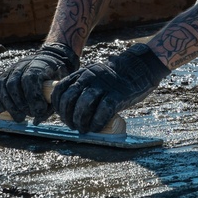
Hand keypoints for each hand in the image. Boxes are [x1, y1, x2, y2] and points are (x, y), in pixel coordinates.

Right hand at [0, 43, 79, 122]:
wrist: (50, 61)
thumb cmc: (56, 77)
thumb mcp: (59, 86)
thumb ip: (51, 102)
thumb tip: (36, 120)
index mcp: (40, 64)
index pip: (30, 78)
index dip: (33, 97)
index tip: (39, 111)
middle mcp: (23, 64)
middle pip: (13, 84)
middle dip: (20, 104)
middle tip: (27, 116)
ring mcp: (11, 69)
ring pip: (2, 86)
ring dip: (8, 105)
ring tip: (19, 118)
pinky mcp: (3, 75)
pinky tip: (2, 111)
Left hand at [51, 43, 169, 133]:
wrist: (140, 68)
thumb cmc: (117, 77)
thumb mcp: (96, 75)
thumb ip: (84, 86)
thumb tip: (72, 108)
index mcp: (83, 73)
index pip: (60, 89)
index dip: (57, 106)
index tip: (62, 115)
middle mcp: (90, 78)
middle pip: (69, 99)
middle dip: (67, 116)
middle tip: (72, 125)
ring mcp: (104, 86)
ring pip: (83, 106)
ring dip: (79, 121)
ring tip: (83, 129)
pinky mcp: (117, 95)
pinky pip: (102, 112)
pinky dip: (96, 123)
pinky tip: (95, 128)